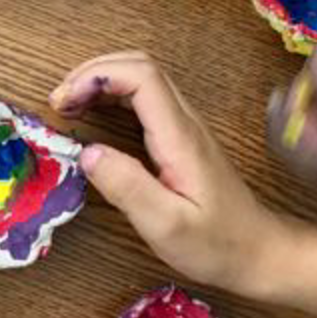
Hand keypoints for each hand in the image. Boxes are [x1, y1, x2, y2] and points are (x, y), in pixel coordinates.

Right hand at [49, 51, 279, 294]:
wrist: (258, 251)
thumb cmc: (215, 244)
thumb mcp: (166, 226)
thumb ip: (127, 187)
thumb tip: (86, 153)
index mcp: (179, 137)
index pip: (141, 76)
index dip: (96, 76)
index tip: (64, 103)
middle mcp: (185, 122)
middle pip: (140, 66)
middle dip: (93, 72)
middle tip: (58, 102)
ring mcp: (185, 127)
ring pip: (142, 79)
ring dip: (101, 81)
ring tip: (68, 106)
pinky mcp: (181, 139)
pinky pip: (145, 99)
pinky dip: (112, 97)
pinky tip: (94, 117)